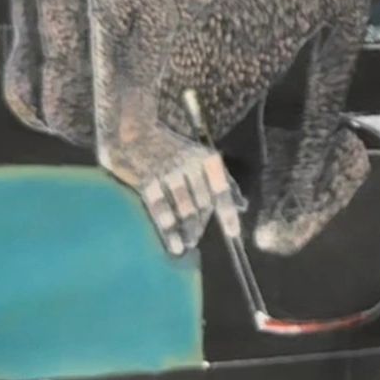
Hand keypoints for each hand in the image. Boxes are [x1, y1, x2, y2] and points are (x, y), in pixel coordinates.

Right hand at [98, 118, 242, 257]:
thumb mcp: (202, 158)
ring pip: (182, 206)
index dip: (227, 212)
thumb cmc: (175, 150)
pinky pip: (160, 208)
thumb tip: (242, 206)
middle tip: (197, 240)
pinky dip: (167, 227)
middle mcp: (189, 165)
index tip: (233, 233)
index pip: (221, 189)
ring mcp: (167, 172)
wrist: (136, 134)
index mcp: (206, 159)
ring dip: (186, 228)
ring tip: (187, 245)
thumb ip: (222, 181)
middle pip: (201, 201)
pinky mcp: (147, 180)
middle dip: (200, 223)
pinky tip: (172, 242)